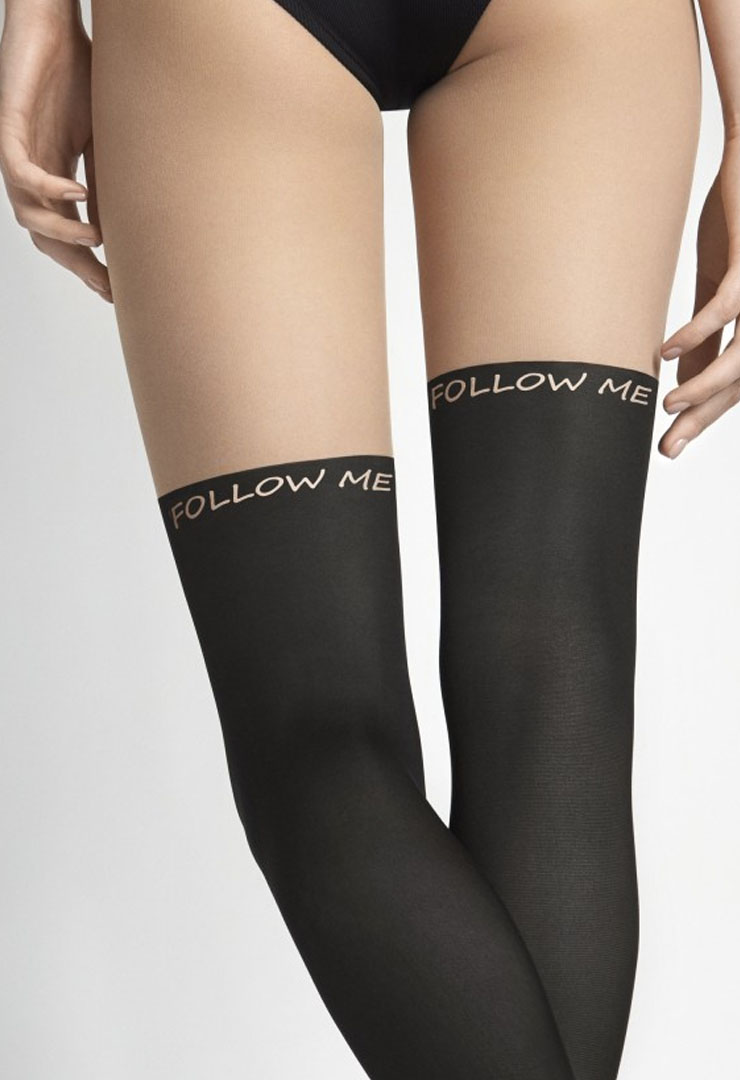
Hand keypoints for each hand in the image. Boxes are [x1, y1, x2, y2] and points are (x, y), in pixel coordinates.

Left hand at [0, 3, 110, 300]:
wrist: (54, 24)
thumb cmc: (81, 73)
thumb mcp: (104, 140)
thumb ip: (106, 182)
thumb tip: (120, 229)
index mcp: (55, 177)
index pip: (67, 236)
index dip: (88, 266)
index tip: (116, 290)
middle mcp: (33, 172)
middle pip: (47, 237)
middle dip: (77, 265)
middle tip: (108, 284)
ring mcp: (19, 153)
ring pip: (29, 215)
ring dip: (62, 234)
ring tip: (96, 240)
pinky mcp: (8, 129)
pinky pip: (20, 174)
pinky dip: (50, 190)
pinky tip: (78, 195)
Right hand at [658, 135, 739, 457]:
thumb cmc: (736, 218)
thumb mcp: (713, 283)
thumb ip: (703, 333)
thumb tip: (680, 375)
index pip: (734, 384)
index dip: (704, 417)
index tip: (670, 444)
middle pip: (739, 381)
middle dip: (703, 417)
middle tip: (669, 447)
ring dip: (705, 385)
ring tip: (670, 404)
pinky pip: (725, 306)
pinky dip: (696, 331)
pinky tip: (666, 349)